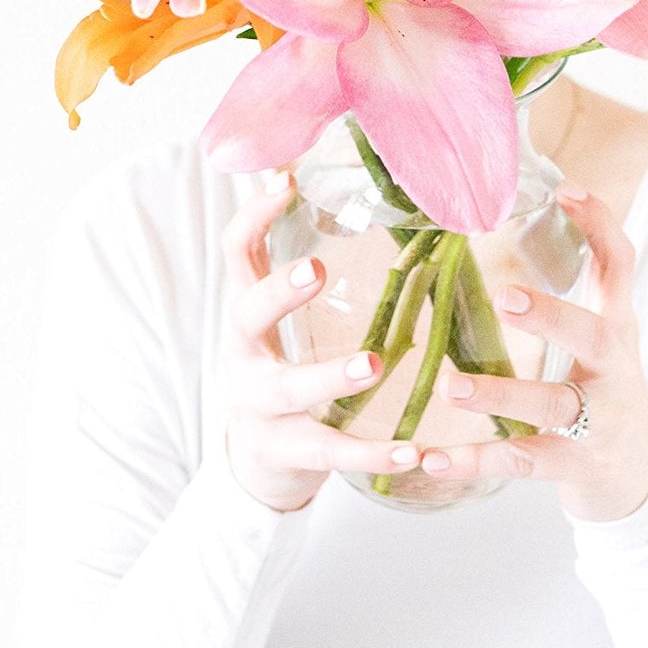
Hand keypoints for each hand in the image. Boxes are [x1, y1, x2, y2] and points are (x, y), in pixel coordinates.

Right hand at [222, 171, 423, 513]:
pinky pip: (330, 452)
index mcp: (248, 317)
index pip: (237, 254)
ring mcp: (260, 408)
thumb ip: (294, 274)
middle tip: (314, 269)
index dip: (253, 216)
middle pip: (246, 317)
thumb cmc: (281, 377)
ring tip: (375, 363)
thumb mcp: (279, 326)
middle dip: (278, 293)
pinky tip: (411, 449)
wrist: (259, 466)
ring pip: (291, 389)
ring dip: (331, 376)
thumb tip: (323, 189)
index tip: (286, 181)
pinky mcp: (286, 453)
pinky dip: (371, 452)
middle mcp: (244, 358)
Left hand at [419, 183, 647, 523]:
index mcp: (616, 328)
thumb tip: (543, 205)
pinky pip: (522, 462)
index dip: (601, 226)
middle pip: (593, 337)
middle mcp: (613, 371)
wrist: (638, 471)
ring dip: (501, 395)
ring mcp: (597, 422)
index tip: (566, 190)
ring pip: (551, 406)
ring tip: (452, 387)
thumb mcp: (603, 334)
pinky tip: (435, 458)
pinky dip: (477, 461)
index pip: (621, 266)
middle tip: (504, 295)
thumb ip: (580, 286)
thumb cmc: (605, 386)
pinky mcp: (573, 465)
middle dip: (552, 316)